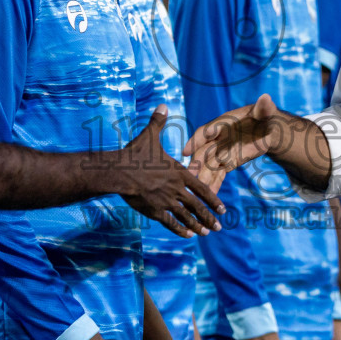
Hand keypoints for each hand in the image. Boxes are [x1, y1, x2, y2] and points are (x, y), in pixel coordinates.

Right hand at [121, 106, 224, 237]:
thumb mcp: (149, 136)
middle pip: (197, 206)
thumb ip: (158, 122)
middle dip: (209, 217)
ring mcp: (166, 201)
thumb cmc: (134, 153)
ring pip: (186, 216)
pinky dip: (180, 229)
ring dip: (197, 225)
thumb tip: (162, 105)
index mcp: (178, 172)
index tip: (222, 209)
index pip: (201, 188)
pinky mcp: (154, 210)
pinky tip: (187, 235)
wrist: (118, 171)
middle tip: (218, 226)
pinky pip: (170, 222)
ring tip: (206, 233)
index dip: (213, 199)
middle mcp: (176, 188)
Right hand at [184, 94, 283, 194]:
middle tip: (189, 175)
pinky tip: (211, 195)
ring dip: (204, 177)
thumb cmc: (264, 116)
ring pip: (210, 165)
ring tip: (198, 191)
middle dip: (196, 163)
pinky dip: (216, 183)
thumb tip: (266, 99)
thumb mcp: (265, 112)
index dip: (196, 140)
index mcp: (223, 123)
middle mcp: (218, 138)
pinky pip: (220, 173)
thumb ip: (263, 108)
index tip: (186, 150)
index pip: (206, 131)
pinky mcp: (229, 162)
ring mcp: (222, 151)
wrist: (268, 129)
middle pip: (203, 151)